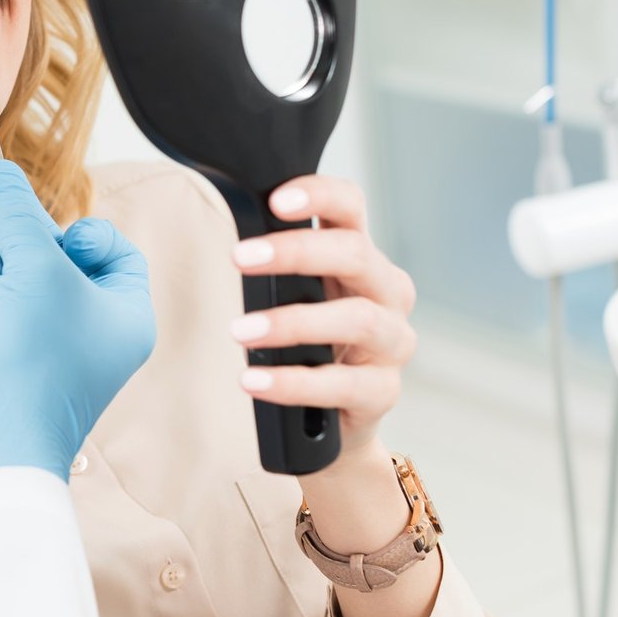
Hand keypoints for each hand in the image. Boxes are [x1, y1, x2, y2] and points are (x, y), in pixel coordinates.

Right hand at [0, 159, 156, 503]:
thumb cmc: (35, 363)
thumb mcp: (34, 266)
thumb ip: (13, 209)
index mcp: (125, 313)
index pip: (108, 246)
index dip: (75, 233)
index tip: (51, 239)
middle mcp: (90, 332)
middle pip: (48, 255)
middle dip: (16, 255)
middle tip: (9, 268)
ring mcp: (43, 348)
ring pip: (8, 277)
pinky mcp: (0, 359)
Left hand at [231, 175, 417, 462]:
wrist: (329, 421)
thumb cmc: (306, 344)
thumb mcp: (294, 296)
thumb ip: (275, 266)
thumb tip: (226, 234)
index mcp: (360, 258)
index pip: (350, 209)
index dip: (320, 195)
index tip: (276, 201)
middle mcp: (386, 293)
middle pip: (355, 255)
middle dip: (296, 252)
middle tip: (239, 257)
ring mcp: (392, 343)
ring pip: (357, 319)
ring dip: (292, 322)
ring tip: (239, 331)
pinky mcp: (383, 391)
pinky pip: (343, 385)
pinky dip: (294, 383)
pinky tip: (254, 381)